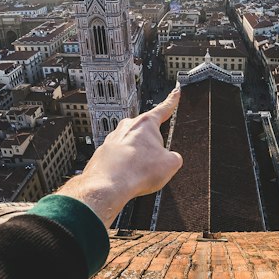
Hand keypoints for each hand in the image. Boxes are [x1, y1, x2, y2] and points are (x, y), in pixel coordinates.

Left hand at [56, 89, 182, 225]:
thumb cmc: (136, 171)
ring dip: (137, 158)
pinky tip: (127, 177)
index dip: (172, 101)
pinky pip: (120, 158)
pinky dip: (125, 167)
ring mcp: (113, 138)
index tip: (175, 93)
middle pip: (147, 133)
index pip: (164, 108)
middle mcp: (128, 126)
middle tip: (153, 163)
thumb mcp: (170, 165)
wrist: (109, 185)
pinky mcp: (104, 152)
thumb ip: (174, 157)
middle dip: (152, 147)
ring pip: (132, 147)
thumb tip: (169, 159)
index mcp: (146, 123)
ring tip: (139, 173)